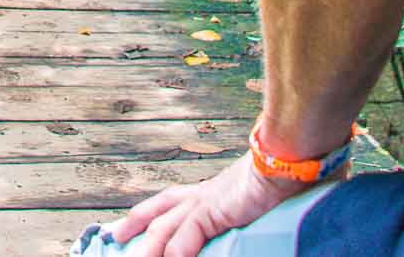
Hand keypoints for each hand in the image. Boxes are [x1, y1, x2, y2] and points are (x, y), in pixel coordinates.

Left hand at [101, 154, 317, 256]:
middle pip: (159, 207)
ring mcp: (206, 201)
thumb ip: (243, 210)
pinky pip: (188, 235)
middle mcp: (202, 193)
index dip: (152, 211)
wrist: (288, 156)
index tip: (136, 223)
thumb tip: (247, 213)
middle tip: (115, 236)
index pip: (173, 200)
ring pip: (164, 226)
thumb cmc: (280, 173)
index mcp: (210, 189)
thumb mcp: (254, 199)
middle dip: (135, 222)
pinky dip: (177, 251)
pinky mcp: (214, 210)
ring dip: (148, 247)